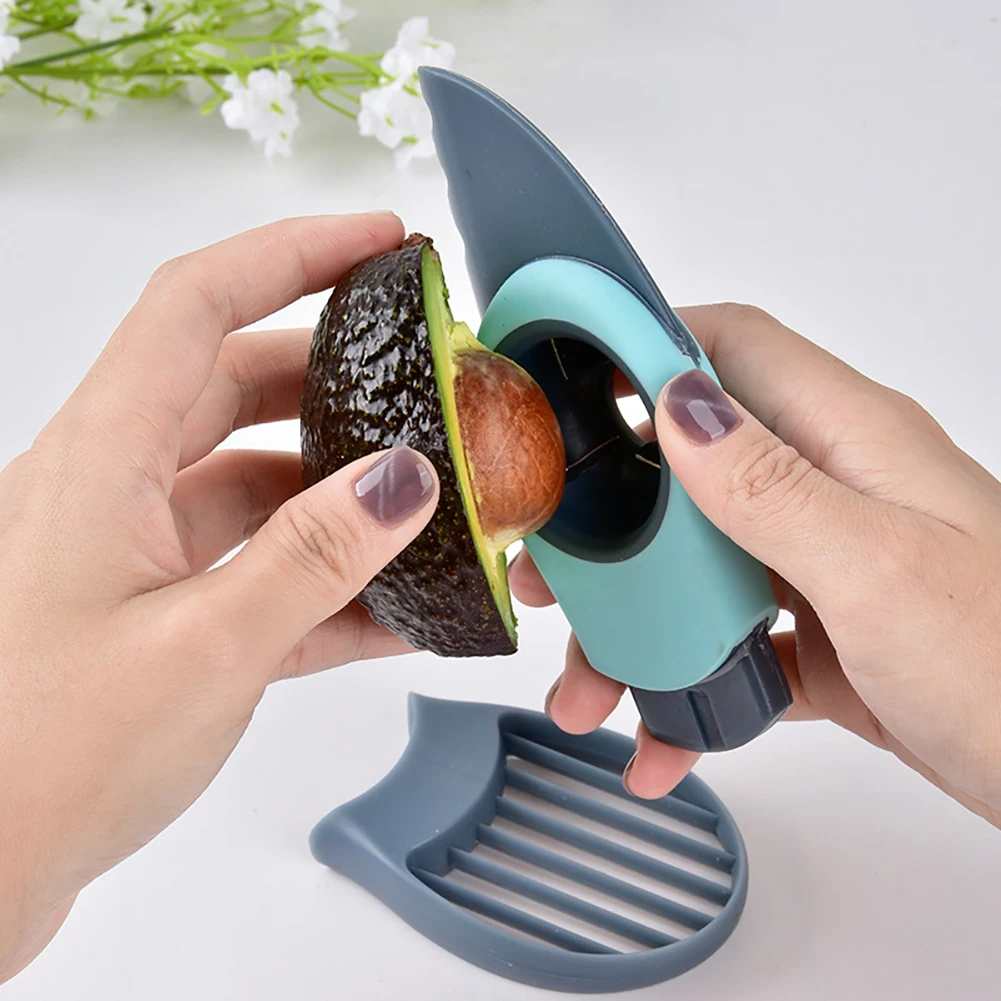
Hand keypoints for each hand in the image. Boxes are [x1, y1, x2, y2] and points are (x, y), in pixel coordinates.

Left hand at [0, 215, 439, 981]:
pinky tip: (399, 611)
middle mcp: (117, 489)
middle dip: (339, 380)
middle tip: (424, 387)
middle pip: (238, 386)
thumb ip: (314, 558)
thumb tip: (405, 483)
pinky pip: (263, 569)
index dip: (291, 253)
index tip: (377, 241)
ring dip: (342, 497)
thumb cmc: (41, 761)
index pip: (197, 305)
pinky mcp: (165, 613)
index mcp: (103, 461)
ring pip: (258, 484)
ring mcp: (142, 553)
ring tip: (429, 514)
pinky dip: (330, 582)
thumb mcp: (205, 648)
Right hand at [511, 303, 1000, 827]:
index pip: (732, 348)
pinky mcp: (821, 634)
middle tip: (554, 570)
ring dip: (637, 625)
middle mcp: (831, 489)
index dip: (644, 345)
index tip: (565, 377)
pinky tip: (663, 738)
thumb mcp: (878, 570)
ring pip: (698, 566)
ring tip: (593, 689)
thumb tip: (680, 406)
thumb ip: (771, 486)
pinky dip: (686, 687)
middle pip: (691, 469)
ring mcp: (823, 563)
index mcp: (850, 440)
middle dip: (610, 520)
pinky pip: (729, 644)